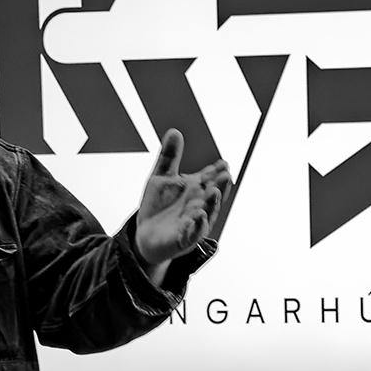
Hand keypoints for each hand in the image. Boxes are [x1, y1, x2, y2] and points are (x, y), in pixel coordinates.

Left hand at [135, 130, 230, 270]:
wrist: (144, 235)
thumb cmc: (158, 207)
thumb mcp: (161, 178)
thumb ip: (169, 157)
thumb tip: (174, 131)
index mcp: (196, 189)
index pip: (210, 178)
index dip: (217, 172)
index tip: (223, 163)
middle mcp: (199, 205)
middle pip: (213, 195)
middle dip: (219, 186)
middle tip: (225, 175)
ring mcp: (194, 223)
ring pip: (207, 213)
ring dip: (212, 204)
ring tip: (214, 192)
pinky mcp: (184, 239)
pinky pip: (194, 233)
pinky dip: (198, 225)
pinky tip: (199, 215)